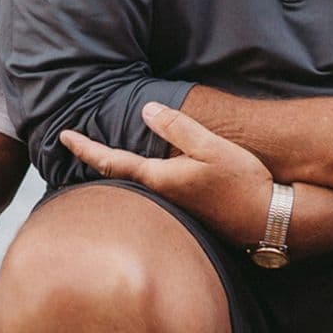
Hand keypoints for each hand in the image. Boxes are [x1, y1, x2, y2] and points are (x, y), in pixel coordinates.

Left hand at [60, 102, 272, 246]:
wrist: (270, 220)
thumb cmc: (242, 182)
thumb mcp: (211, 147)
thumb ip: (178, 128)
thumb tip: (146, 111)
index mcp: (160, 180)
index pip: (112, 162)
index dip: (85, 148)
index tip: (62, 136)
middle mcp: (161, 196)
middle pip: (117, 176)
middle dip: (93, 159)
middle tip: (72, 144)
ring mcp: (174, 207)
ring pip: (133, 184)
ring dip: (113, 168)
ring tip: (96, 153)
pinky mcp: (188, 210)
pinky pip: (150, 190)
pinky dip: (135, 176)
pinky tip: (139, 170)